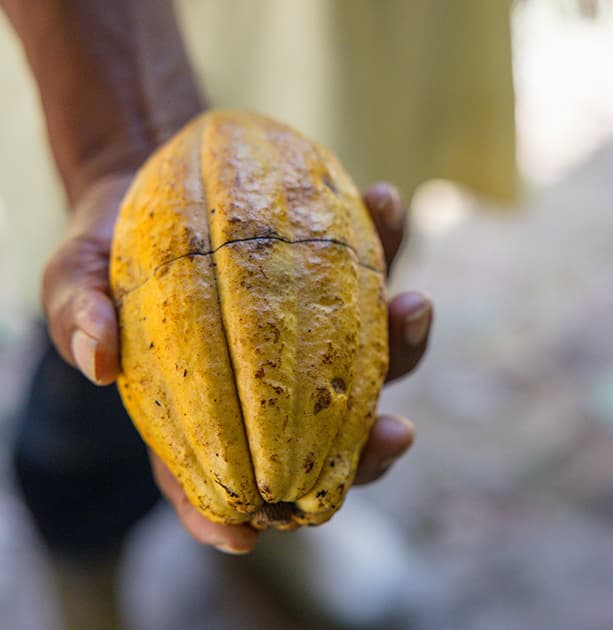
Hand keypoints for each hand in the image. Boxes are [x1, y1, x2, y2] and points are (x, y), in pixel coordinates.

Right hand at [43, 175, 431, 553]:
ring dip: (405, 340)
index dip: (225, 520)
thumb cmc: (113, 246)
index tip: (251, 537)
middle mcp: (272, 383)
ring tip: (410, 303)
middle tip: (396, 433)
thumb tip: (96, 357)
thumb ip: (76, 309)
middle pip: (326, 443)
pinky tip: (384, 202)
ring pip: (375, 359)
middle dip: (368, 450)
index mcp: (204, 408)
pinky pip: (372, 264)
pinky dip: (387, 239)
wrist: (156, 175)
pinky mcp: (336, 273)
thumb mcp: (75, 273)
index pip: (213, 480)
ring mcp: (313, 332)